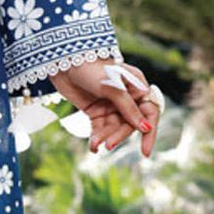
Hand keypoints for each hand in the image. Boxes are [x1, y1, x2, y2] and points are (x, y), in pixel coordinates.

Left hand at [48, 59, 162, 157]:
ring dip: (105, 137)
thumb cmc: (91, 68)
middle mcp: (127, 98)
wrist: (63, 62)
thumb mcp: (111, 87)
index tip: (145, 152)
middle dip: (119, 135)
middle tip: (108, 145)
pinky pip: (100, 129)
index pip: (149, 113)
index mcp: (137, 87)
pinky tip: (93, 146)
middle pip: (129, 124)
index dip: (149, 133)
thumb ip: (127, 107)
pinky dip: (96, 137)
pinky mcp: (96, 111)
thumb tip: (145, 127)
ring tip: (95, 144)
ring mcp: (111, 105)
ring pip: (113, 128)